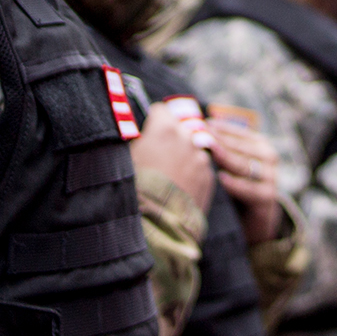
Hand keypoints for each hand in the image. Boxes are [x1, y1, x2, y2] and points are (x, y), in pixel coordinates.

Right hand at [131, 98, 214, 213]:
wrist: (157, 224)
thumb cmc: (136, 190)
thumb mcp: (127, 159)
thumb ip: (139, 141)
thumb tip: (141, 136)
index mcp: (164, 129)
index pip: (161, 111)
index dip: (153, 122)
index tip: (148, 133)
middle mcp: (186, 138)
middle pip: (179, 129)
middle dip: (170, 139)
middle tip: (157, 156)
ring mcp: (200, 158)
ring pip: (191, 148)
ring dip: (182, 156)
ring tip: (168, 176)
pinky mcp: (208, 177)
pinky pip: (200, 167)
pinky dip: (191, 172)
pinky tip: (178, 186)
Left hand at [210, 122, 284, 243]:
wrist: (256, 219)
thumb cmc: (237, 186)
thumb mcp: (230, 165)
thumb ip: (220, 149)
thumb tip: (195, 130)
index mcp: (259, 144)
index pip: (237, 133)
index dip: (218, 128)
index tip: (200, 124)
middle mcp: (268, 157)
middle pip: (238, 147)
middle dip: (218, 141)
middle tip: (199, 135)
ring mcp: (270, 177)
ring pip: (243, 165)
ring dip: (225, 158)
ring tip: (208, 150)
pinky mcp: (268, 197)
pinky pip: (249, 189)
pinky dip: (235, 184)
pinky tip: (220, 178)